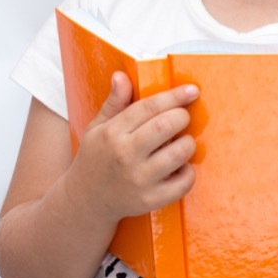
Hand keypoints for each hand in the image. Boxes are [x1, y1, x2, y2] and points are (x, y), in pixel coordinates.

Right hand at [66, 72, 198, 223]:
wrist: (85, 201)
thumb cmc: (96, 158)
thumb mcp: (97, 128)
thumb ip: (114, 103)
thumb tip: (121, 76)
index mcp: (112, 133)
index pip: (149, 107)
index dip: (174, 95)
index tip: (192, 90)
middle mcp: (125, 156)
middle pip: (166, 126)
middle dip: (182, 116)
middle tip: (182, 118)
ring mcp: (138, 180)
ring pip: (180, 153)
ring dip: (188, 143)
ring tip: (180, 142)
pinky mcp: (150, 200)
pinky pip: (184, 183)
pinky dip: (188, 172)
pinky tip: (179, 167)